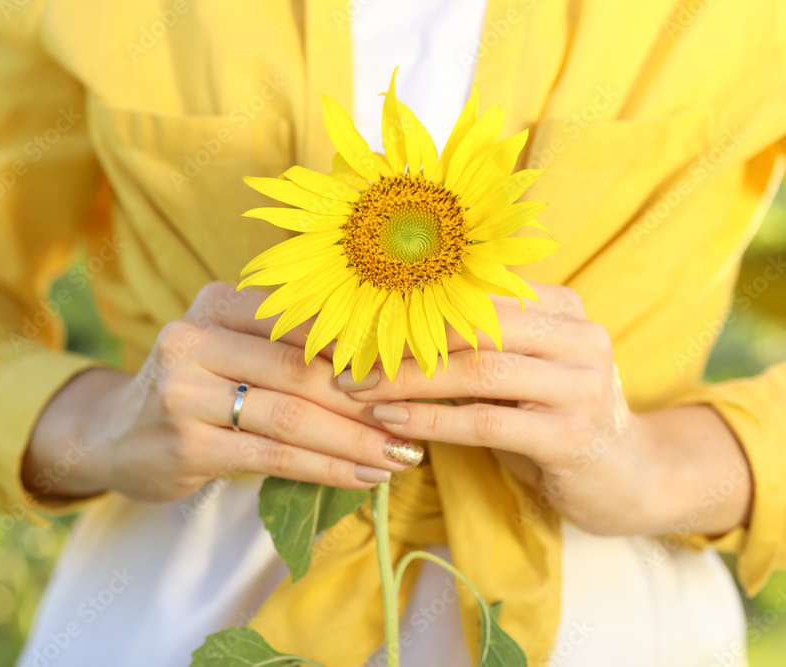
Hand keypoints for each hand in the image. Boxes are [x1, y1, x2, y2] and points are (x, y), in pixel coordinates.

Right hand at [23, 282, 420, 503]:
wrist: (114, 435)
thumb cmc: (193, 388)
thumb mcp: (228, 347)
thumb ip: (286, 344)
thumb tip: (386, 359)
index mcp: (216, 302)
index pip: (306, 319)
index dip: (366, 345)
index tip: (419, 368)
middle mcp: (194, 337)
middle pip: (303, 368)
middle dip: (370, 399)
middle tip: (420, 419)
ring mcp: (184, 392)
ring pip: (292, 416)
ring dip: (357, 440)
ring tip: (400, 456)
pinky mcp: (185, 444)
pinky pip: (273, 457)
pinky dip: (326, 469)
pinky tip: (362, 476)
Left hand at [336, 282, 751, 536]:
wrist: (629, 478)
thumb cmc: (555, 417)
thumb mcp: (521, 369)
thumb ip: (476, 342)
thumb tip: (386, 324)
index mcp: (562, 307)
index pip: (475, 292)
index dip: (411, 302)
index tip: (356, 317)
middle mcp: (578, 336)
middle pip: (472, 325)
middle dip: (402, 341)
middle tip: (347, 358)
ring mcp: (580, 385)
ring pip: (476, 370)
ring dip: (407, 381)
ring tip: (358, 390)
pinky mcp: (572, 436)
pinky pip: (484, 421)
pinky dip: (430, 420)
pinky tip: (391, 423)